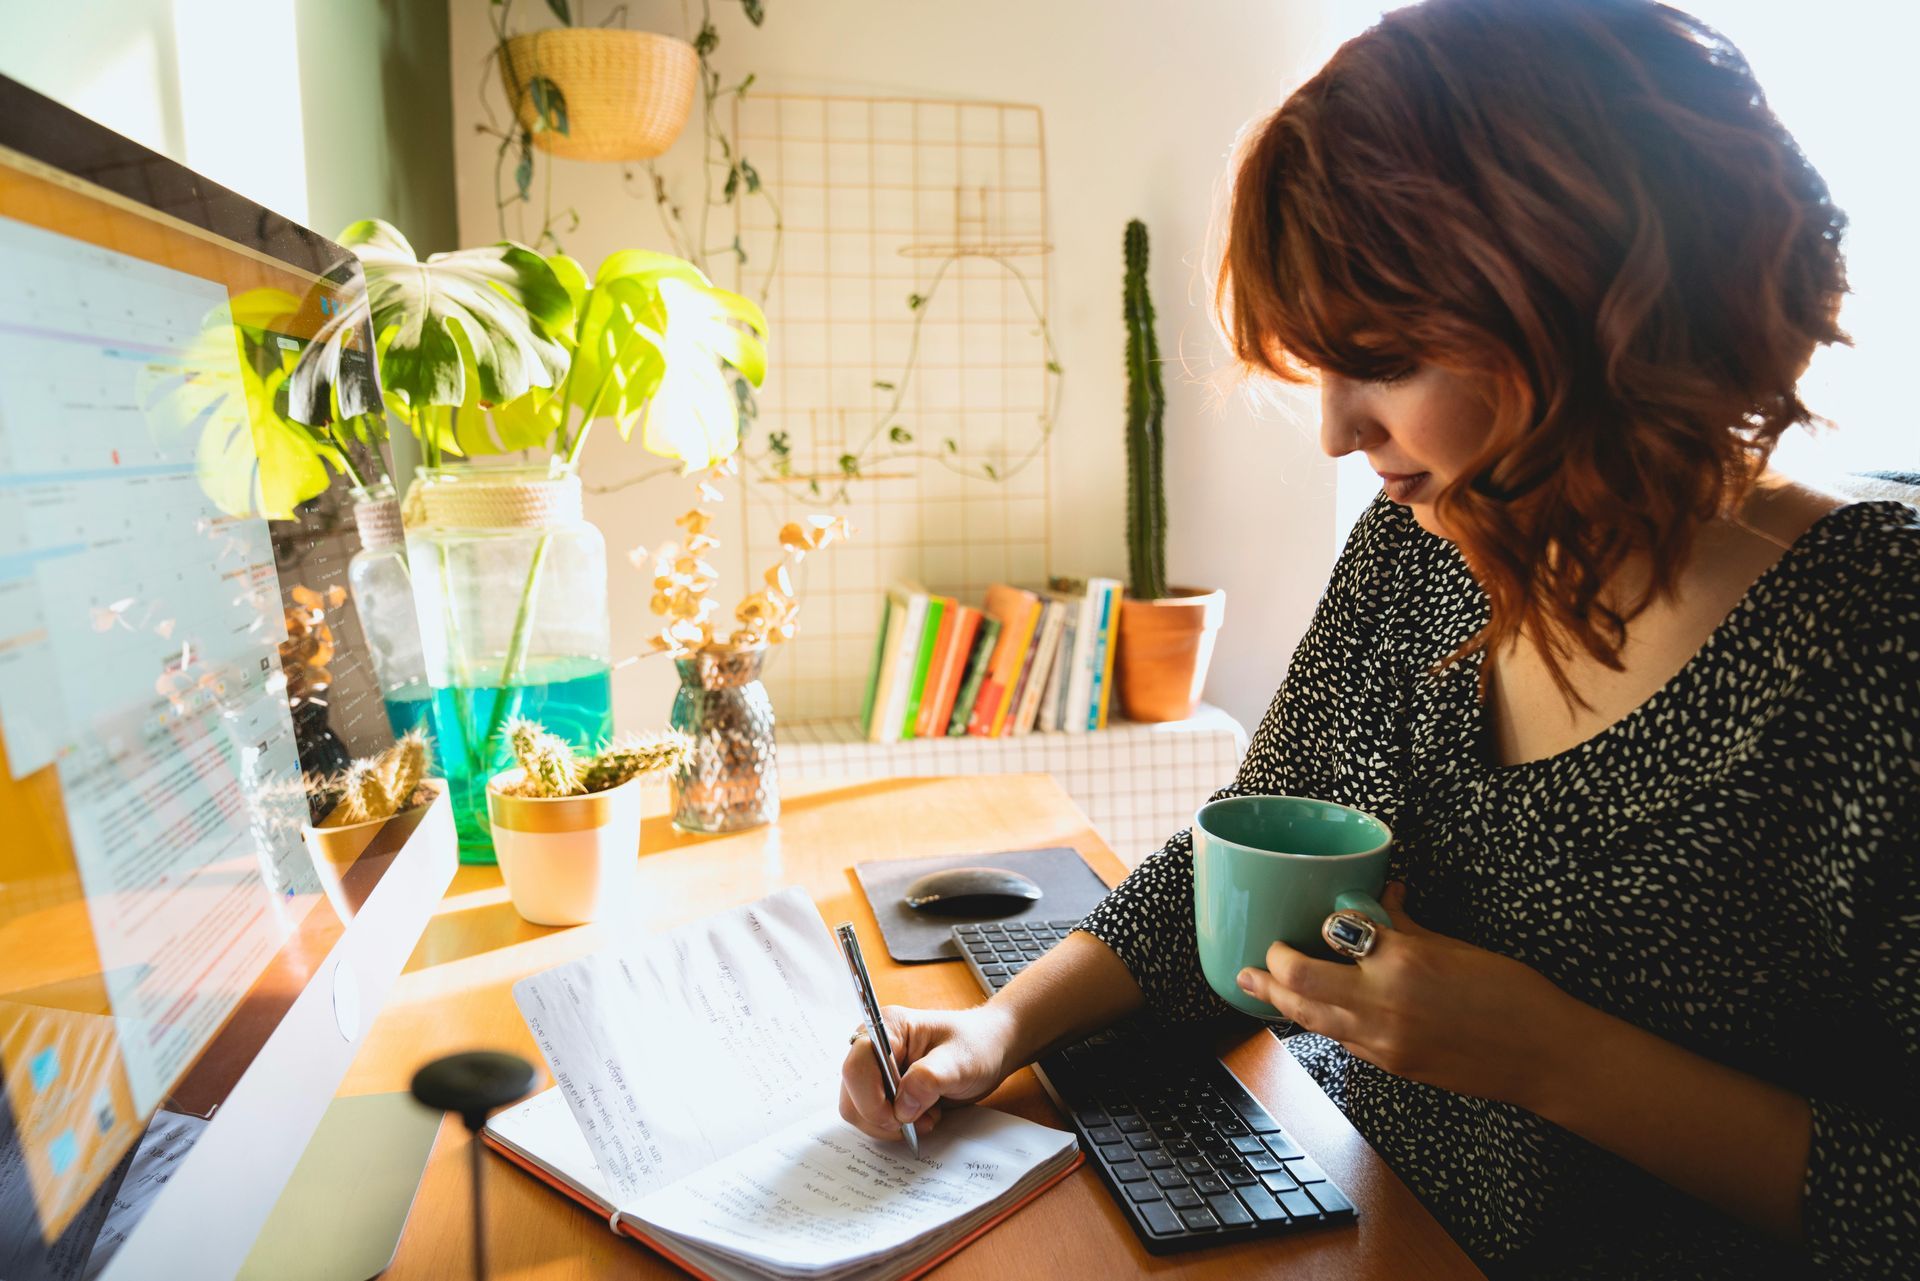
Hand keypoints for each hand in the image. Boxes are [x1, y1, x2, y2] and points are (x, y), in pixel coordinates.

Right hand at [837, 1004, 1017, 1140]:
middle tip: (920, 1121)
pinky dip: (893, 1126)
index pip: (856, 1066)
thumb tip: (901, 1106)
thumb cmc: (977, 1045)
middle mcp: (873, 1047)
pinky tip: (920, 1117)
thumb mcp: (962, 1060)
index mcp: (888, 1028)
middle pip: (851, 1094)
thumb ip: (930, 1079)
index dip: (871, 1099)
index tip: (900, 1117)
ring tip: (925, 1118)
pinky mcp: (882, 1088)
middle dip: (882, 1117)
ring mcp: (876, 1069)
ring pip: (857, 1110)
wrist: (989, 1049)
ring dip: (889, 1124)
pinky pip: (871, 1116)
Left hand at [1235, 883, 1579, 1108]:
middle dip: (1269, 968)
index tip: (1309, 920)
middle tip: (1255, 959)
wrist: (1544, 1054)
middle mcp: (1383, 1002)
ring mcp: (1384, 1040)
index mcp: (1402, 960)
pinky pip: (1342, 1039)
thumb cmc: (1511, 993)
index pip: (1334, 932)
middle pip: (1298, 983)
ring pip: (1311, 1019)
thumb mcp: (1455, 945)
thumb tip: (1382, 897)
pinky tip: (1310, 1012)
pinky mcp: (1392, 1065)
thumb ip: (1406, 925)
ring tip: (1255, 985)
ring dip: (1279, 1001)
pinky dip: (1321, 1022)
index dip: (1316, 925)